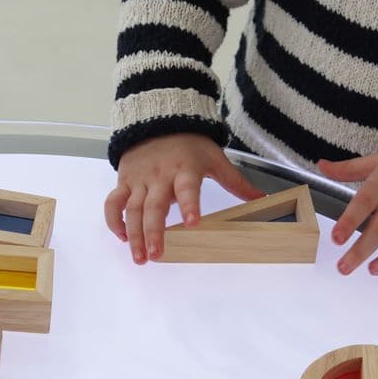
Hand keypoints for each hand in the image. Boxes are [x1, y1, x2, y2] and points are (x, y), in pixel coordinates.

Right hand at [105, 134, 265, 263]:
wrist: (159, 121)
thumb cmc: (190, 144)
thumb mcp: (215, 160)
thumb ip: (236, 183)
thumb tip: (262, 199)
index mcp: (185, 170)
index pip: (188, 188)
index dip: (189, 205)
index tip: (193, 223)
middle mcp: (160, 176)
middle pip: (154, 206)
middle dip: (154, 232)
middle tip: (157, 255)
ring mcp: (140, 180)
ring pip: (133, 209)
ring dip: (134, 234)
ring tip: (140, 257)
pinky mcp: (125, 181)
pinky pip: (114, 202)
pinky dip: (114, 221)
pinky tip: (122, 238)